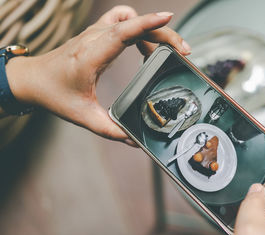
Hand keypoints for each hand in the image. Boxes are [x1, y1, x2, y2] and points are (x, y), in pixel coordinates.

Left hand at [5, 6, 190, 145]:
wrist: (33, 78)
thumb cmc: (54, 93)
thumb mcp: (83, 116)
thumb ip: (111, 129)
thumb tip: (134, 139)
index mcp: (91, 56)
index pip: (123, 32)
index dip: (147, 24)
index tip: (168, 18)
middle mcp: (94, 39)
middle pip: (135, 25)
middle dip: (164, 35)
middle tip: (182, 52)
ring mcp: (95, 32)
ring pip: (131, 20)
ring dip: (153, 30)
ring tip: (166, 51)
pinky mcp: (97, 32)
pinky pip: (121, 17)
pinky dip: (138, 24)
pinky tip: (144, 39)